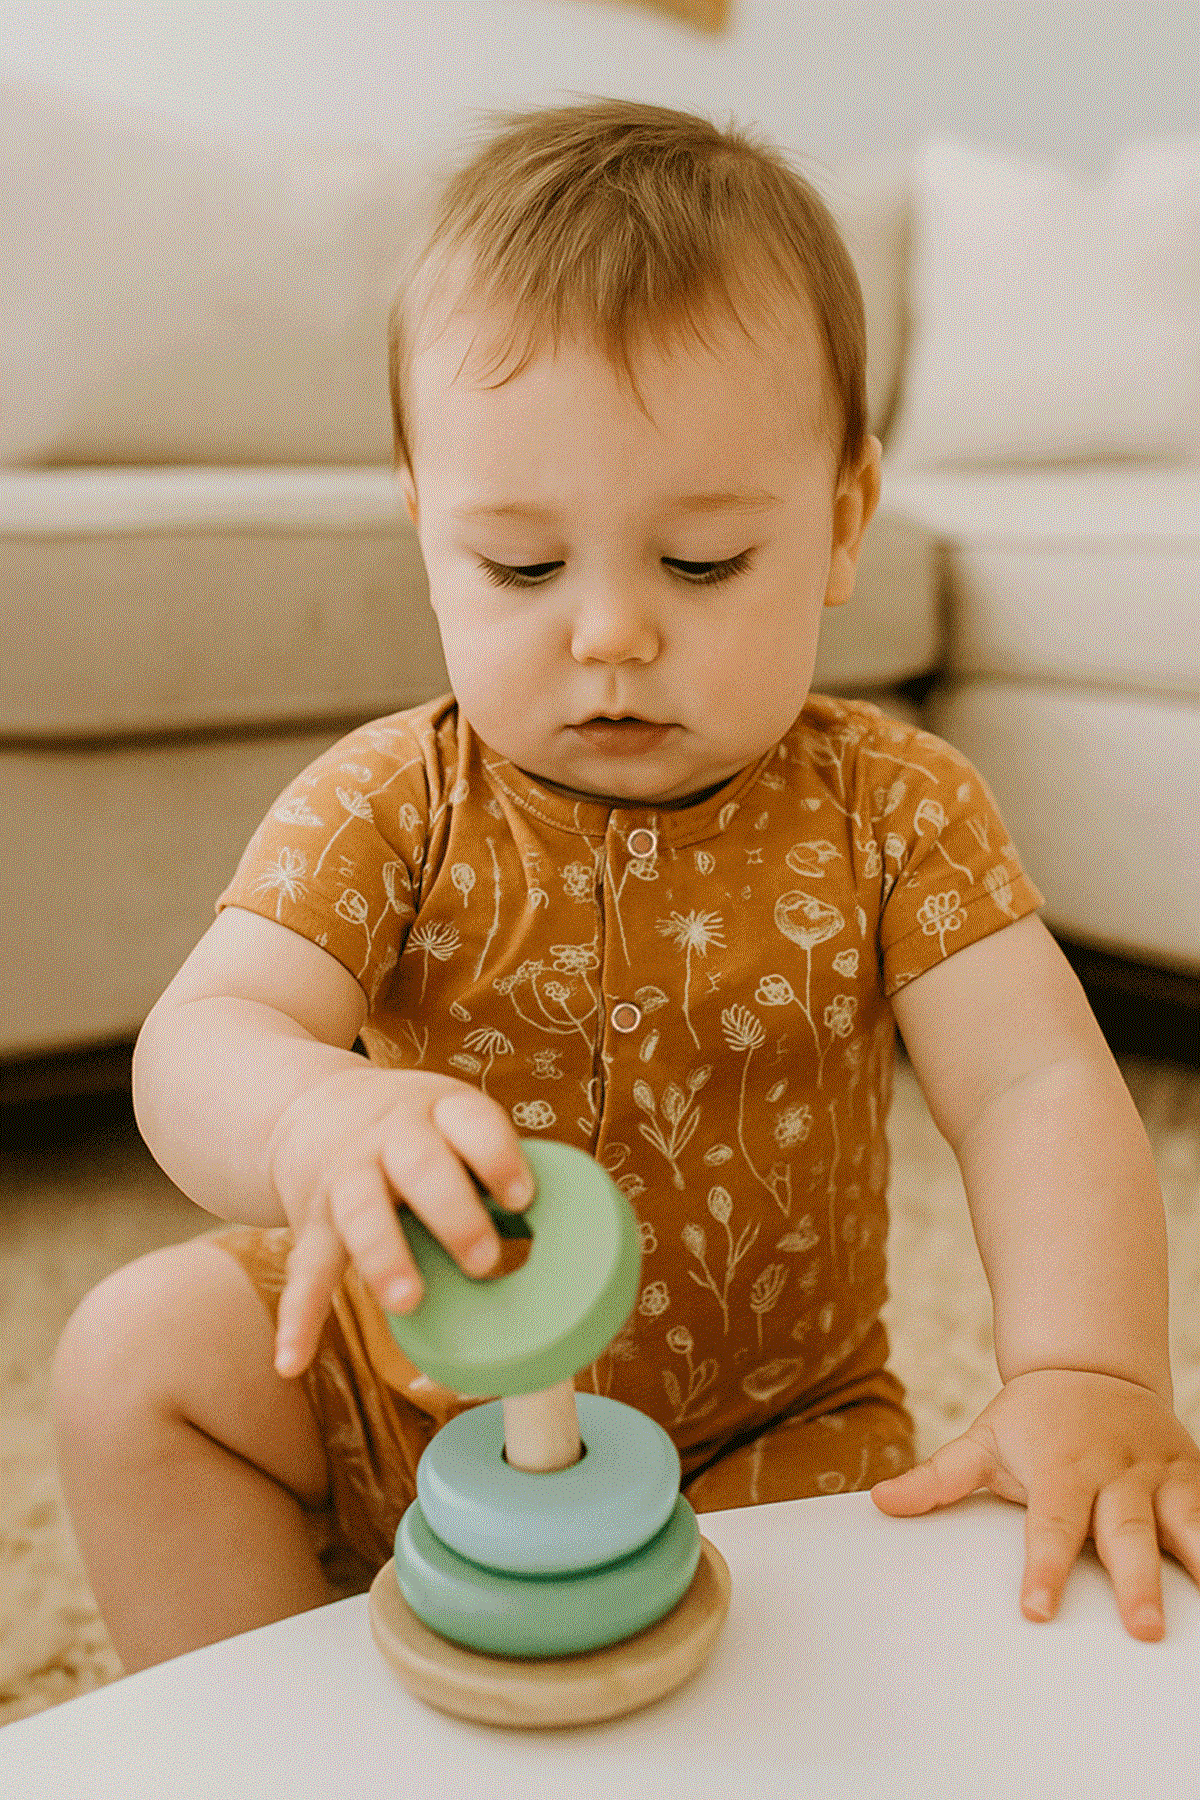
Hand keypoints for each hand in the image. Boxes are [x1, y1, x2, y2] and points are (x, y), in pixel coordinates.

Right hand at [263, 1066, 533, 1378]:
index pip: (472, 1122)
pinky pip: (305, 1269)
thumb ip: (497, 1168)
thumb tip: (576, 1239)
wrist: (309, 1107)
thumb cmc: (414, 1129)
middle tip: (486, 1260)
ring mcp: (347, 1177)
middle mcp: (390, 1138)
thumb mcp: (453, 1120)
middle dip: (453, 1212)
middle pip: (420, 1166)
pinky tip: (294, 1360)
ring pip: (361, 1213)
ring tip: (408, 1301)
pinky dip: (298, 1317)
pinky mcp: (313, 1221)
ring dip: (384, 1257)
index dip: (497, 1156)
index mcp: (440, 1110)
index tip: (523, 1198)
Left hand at [871, 1368, 1199, 1639]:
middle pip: (1124, 1529)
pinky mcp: (1194, 1477)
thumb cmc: (1032, 1420)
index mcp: (1062, 1467)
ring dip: (1199, 1562)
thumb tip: (881, 1502)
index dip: (1043, 1567)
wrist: (1091, 1366)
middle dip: (1136, 1580)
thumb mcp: (983, 1440)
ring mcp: (1160, 1474)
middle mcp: (1116, 1471)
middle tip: (1143, 1629)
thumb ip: (937, 1478)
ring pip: (1185, 1520)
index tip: (1036, 1610)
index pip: (1050, 1524)